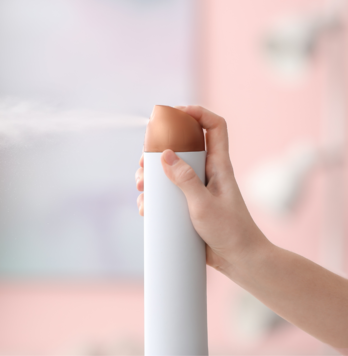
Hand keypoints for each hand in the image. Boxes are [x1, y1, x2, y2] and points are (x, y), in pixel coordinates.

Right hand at [135, 106, 269, 272]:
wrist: (240, 260)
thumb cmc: (231, 231)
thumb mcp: (204, 205)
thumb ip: (185, 180)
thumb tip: (165, 155)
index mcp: (219, 165)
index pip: (214, 127)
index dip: (196, 112)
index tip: (173, 113)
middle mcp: (207, 172)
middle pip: (182, 146)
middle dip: (158, 149)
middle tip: (144, 162)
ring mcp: (197, 188)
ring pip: (169, 171)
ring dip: (151, 175)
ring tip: (141, 187)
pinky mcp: (188, 205)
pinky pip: (167, 194)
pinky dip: (154, 197)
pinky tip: (146, 207)